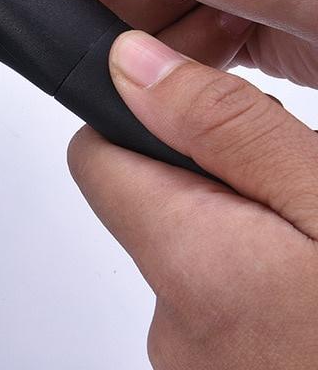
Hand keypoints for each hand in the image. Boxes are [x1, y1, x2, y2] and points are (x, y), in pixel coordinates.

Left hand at [70, 32, 317, 369]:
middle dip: (217, 184)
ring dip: (254, 243)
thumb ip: (226, 129)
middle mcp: (175, 328)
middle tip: (305, 192)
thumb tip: (131, 66)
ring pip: (203, 263)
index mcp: (190, 263)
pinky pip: (231, 316)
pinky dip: (269, 295)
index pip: (98, 158)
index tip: (200, 115)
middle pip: (158, 211)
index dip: (140, 120)